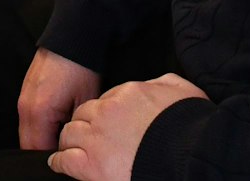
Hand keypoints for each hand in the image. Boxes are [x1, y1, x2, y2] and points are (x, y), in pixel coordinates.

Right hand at [18, 48, 101, 150]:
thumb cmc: (81, 67)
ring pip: (27, 132)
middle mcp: (25, 107)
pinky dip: (40, 126)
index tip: (68, 158)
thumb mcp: (85, 103)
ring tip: (63, 137)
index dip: (54, 158)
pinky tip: (57, 122)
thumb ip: (75, 129)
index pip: (38, 150)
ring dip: (42, 138)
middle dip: (46, 151)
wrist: (73, 37)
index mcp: (39, 112)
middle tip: (66, 151)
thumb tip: (73, 146)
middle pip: (28, 144)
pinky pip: (28, 119)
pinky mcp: (26, 92)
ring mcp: (23, 98)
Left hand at [48, 73, 207, 180]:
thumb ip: (164, 84)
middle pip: (83, 115)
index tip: (106, 121)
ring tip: (68, 148)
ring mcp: (96, 139)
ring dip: (69, 141)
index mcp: (127, 94)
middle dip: (83, 124)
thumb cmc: (190, 126)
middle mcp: (107, 113)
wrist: (190, 153)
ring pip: (70, 135)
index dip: (104, 112)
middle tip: (85, 134)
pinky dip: (60, 162)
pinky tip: (59, 163)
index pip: (106, 100)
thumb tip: (158, 85)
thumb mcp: (182, 90)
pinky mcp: (91, 165)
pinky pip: (65, 160)